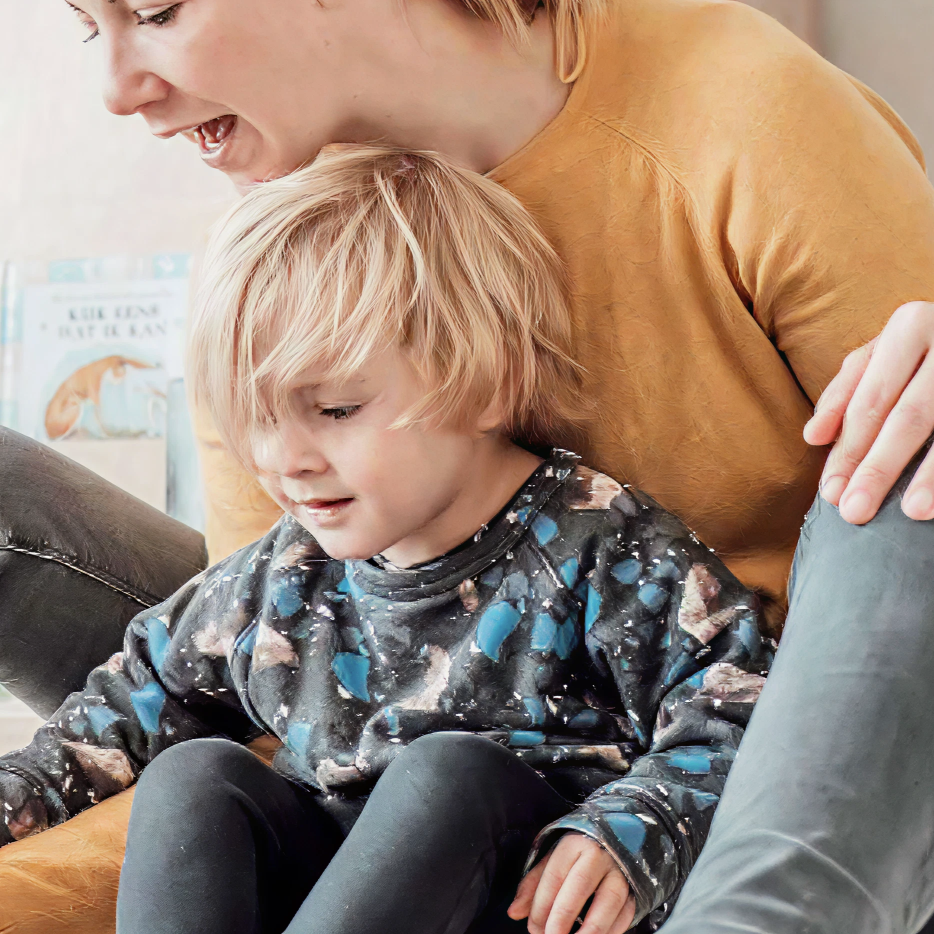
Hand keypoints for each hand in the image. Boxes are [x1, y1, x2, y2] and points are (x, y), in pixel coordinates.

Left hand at [507, 833, 635, 933]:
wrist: (618, 838)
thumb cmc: (579, 853)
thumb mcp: (553, 860)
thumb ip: (533, 885)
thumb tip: (514, 912)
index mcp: (573, 844)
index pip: (554, 876)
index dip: (541, 906)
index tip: (533, 928)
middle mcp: (599, 854)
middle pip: (579, 887)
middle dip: (562, 919)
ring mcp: (620, 871)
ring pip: (607, 902)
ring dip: (590, 931)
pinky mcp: (635, 888)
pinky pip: (625, 914)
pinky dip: (611, 933)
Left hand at [803, 301, 933, 523]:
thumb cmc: (927, 349)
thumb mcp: (886, 355)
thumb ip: (847, 391)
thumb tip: (813, 437)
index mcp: (910, 326)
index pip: (869, 402)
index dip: (847, 451)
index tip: (830, 493)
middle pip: (907, 417)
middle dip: (877, 468)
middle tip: (854, 511)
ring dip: (930, 475)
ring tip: (911, 512)